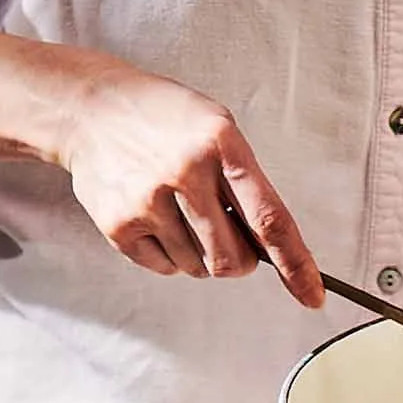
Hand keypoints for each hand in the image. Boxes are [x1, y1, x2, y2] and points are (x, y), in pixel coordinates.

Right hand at [59, 64, 322, 307]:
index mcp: (221, 144)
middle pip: (234, 259)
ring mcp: (148, 198)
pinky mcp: (119, 222)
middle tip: (225, 236)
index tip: (313, 297)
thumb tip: (276, 252)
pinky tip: (156, 218)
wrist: (89, 106)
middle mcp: (185, 171)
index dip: (296, 265)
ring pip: (200, 268)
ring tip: (180, 212)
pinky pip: (166, 269)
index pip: (270, 220)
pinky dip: (171, 256)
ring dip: (201, 255)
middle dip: (239, 261)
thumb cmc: (167, 122)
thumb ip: (248, 186)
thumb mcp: (219, 131)